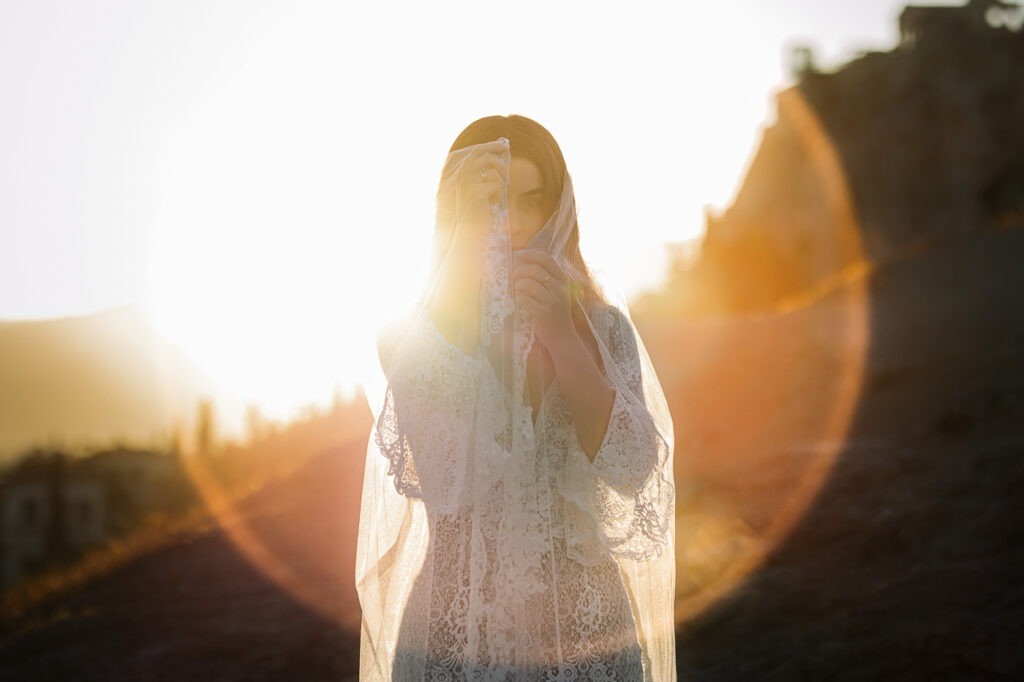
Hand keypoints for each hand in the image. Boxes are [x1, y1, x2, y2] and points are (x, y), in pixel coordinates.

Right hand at [451, 140, 509, 255]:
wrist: (461, 243)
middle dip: (492, 147)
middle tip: (506, 146)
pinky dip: (499, 189)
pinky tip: (496, 200)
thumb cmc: (463, 223)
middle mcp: (450, 179)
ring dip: (498, 171)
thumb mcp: (463, 198)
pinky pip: (495, 183)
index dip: (476, 147)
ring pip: (487, 165)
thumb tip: (486, 161)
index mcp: (444, 180)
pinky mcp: (475, 194)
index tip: (491, 144)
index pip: (458, 155)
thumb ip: (469, 180)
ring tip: (502, 181)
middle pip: (474, 154)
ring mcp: (461, 186)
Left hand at [513, 249, 576, 349]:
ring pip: (528, 284)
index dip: (530, 254)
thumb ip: (544, 277)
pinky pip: (524, 299)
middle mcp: (560, 288)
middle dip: (519, 271)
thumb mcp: (555, 291)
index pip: (547, 259)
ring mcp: (553, 301)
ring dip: (517, 285)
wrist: (562, 335)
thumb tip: (521, 260)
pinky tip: (519, 301)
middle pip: (535, 270)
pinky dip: (518, 298)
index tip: (518, 255)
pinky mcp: (544, 313)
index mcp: (563, 280)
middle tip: (513, 276)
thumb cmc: (554, 310)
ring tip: (516, 290)